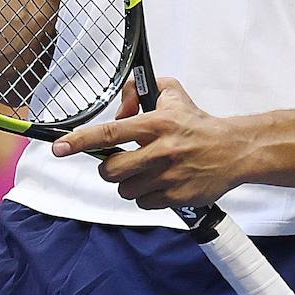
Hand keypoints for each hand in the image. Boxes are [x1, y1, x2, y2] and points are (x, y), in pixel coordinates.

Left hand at [51, 76, 239, 210]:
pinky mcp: (177, 197)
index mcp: (156, 124)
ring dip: (130, 183)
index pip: (110, 132)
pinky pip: (145, 203)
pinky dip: (148, 196)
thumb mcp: (171, 93)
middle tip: (121, 162)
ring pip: (126, 189)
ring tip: (148, 171)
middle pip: (112, 170)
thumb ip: (139, 91)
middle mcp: (161, 150)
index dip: (81, 140)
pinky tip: (161, 183)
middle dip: (109, 168)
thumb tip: (119, 108)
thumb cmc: (198, 124)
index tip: (60, 147)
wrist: (234, 150)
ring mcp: (169, 176)